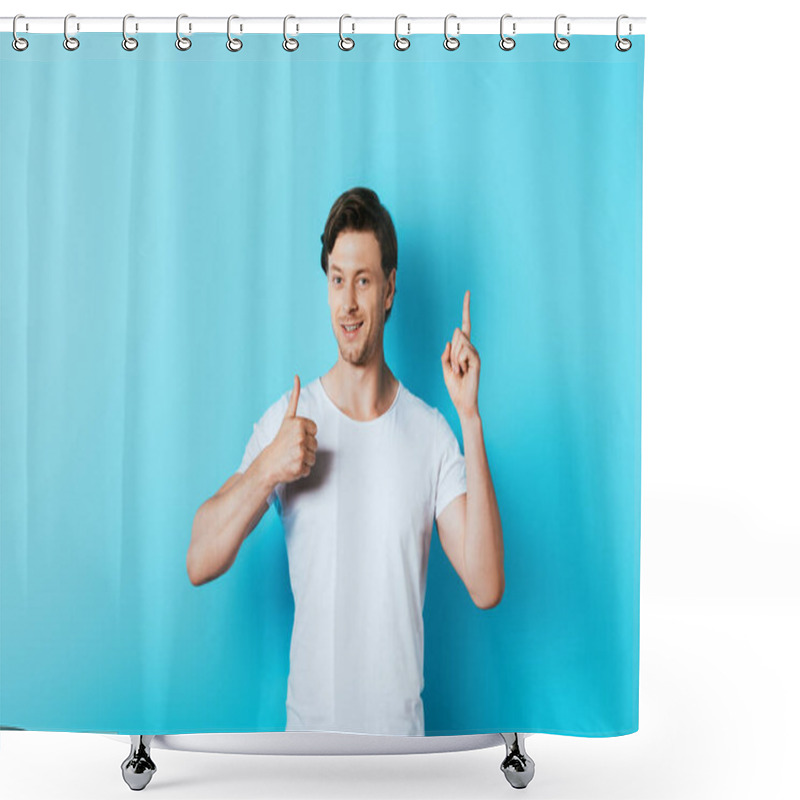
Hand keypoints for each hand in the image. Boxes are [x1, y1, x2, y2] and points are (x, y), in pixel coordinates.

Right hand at [264, 375, 317, 483]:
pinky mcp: (299, 464)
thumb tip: (297, 375)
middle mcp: (299, 435)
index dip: (306, 434)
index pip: (315, 429)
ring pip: (314, 456)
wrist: (267, 464)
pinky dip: (302, 469)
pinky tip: (291, 465)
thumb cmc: (280, 441)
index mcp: (298, 422)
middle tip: (292, 447)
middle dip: (306, 447)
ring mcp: (299, 450)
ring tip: (291, 456)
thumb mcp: (287, 418)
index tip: (294, 435)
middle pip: (316, 443)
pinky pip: (309, 468)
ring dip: (305, 458)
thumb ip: (294, 399)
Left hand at [441, 290, 479, 418]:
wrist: (462, 401)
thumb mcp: (445, 367)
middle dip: (451, 351)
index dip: (466, 308)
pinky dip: (458, 363)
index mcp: (463, 348)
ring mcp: (475, 353)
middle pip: (457, 334)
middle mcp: (471, 348)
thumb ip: (446, 353)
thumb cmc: (454, 385)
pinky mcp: (477, 360)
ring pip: (459, 343)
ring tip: (459, 371)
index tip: (468, 292)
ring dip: (454, 360)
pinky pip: (464, 352)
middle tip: (455, 368)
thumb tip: (451, 340)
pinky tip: (463, 372)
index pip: (465, 324)